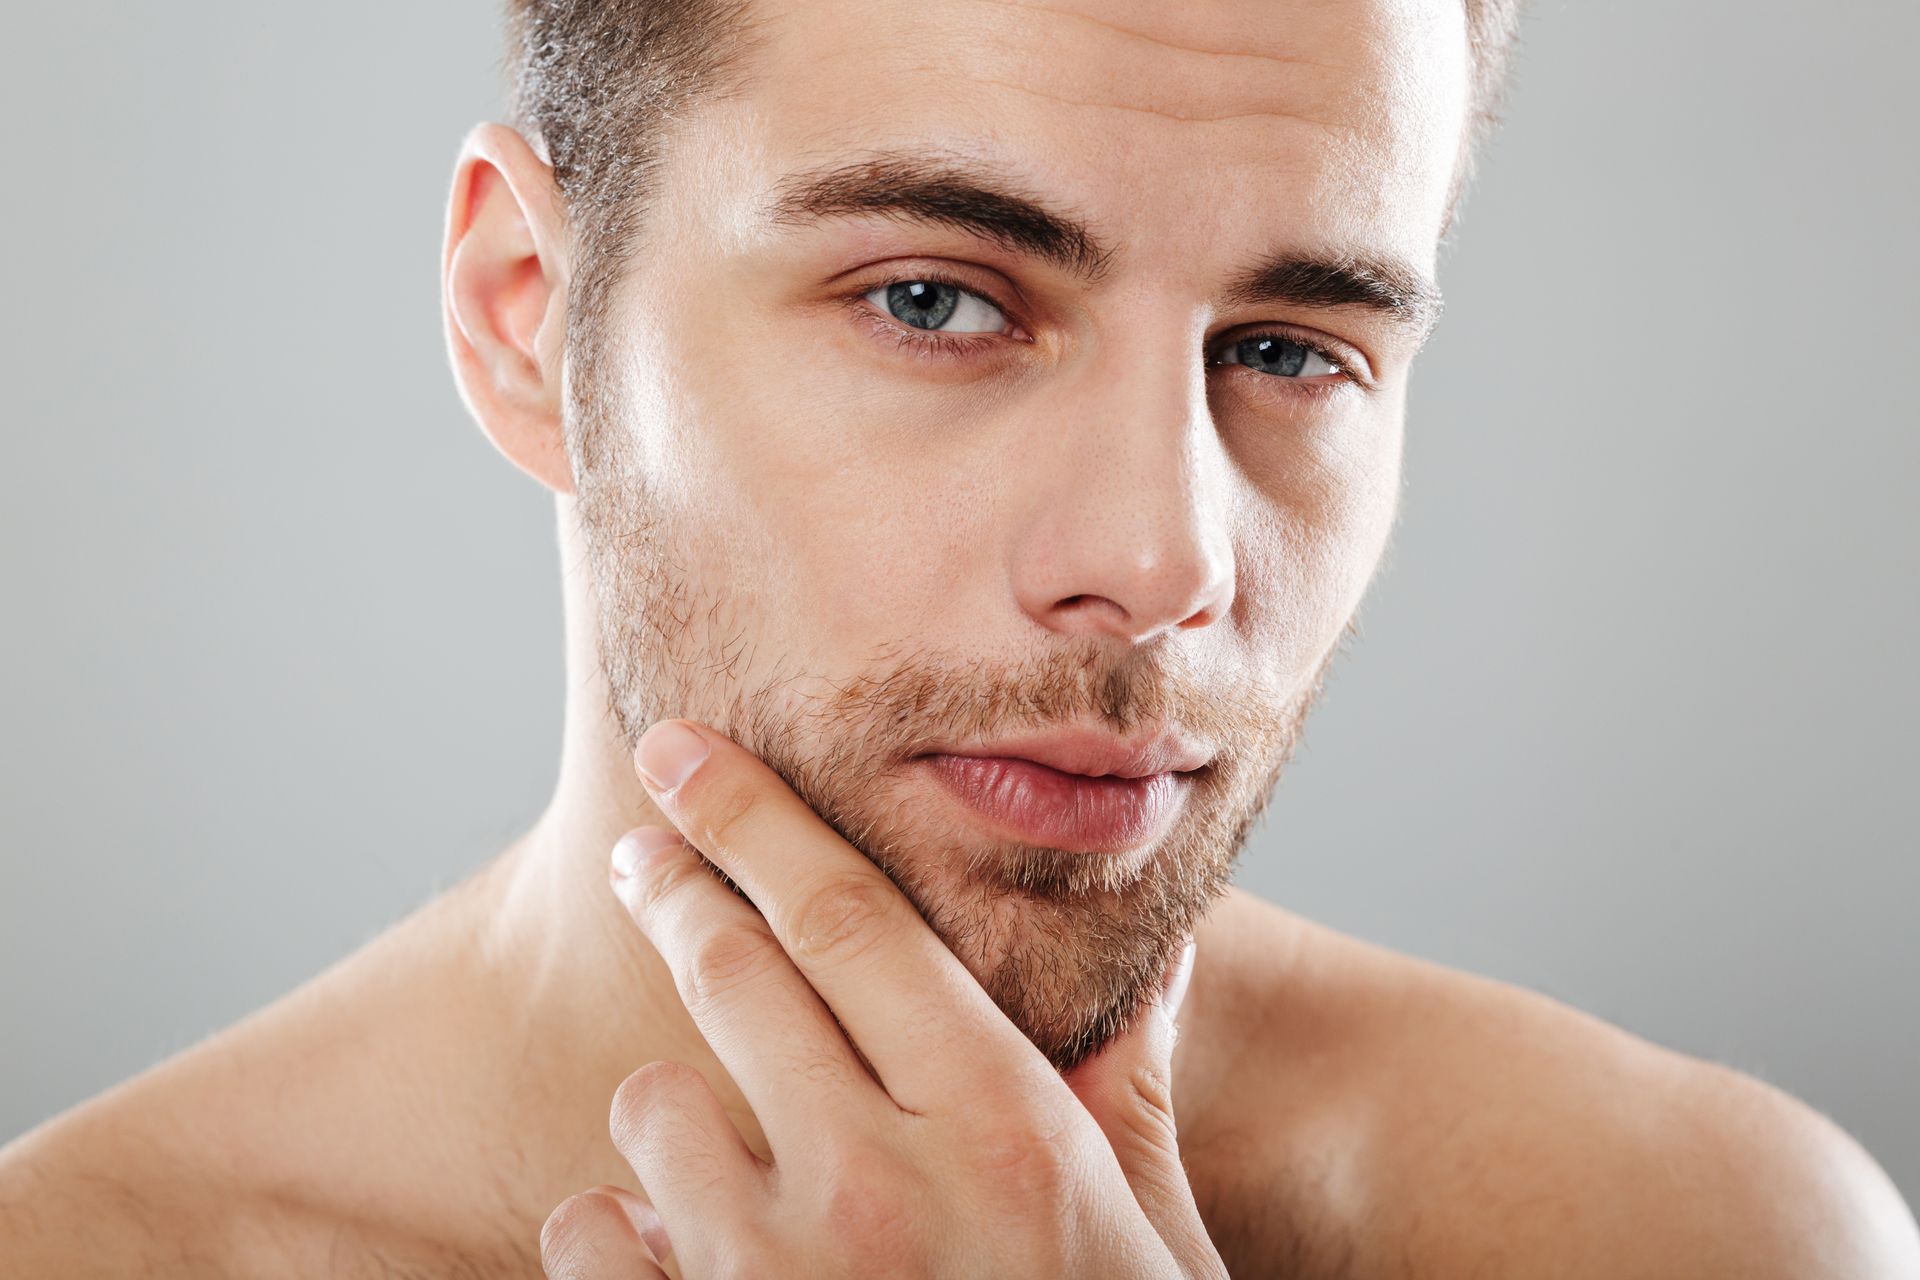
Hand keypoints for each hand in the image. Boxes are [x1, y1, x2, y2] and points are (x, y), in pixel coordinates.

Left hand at [538, 718, 1223, 1279]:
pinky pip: (594, 1244)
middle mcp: (880, 1188)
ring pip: (650, 1110)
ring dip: (673, 1113)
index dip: (757, 818)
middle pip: (735, 976)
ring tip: (726, 1153)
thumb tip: (1158, 948)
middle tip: (647, 856)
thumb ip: (1131, 1088)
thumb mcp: (1152, 1239)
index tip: (686, 755)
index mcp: (1007, 1130)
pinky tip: (684, 1261)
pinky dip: (623, 1238)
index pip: (853, 921)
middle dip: (679, 893)